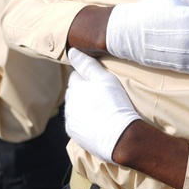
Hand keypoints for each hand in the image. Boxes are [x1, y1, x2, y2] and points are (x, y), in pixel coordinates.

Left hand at [65, 49, 140, 163]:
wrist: (119, 137)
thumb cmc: (115, 104)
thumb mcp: (105, 79)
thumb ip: (87, 64)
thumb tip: (72, 51)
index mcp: (75, 87)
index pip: (76, 76)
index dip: (87, 77)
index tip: (99, 83)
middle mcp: (69, 102)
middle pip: (73, 92)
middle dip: (83, 92)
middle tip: (101, 96)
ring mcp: (70, 118)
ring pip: (73, 107)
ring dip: (82, 106)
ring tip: (100, 110)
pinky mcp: (73, 133)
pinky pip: (75, 122)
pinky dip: (83, 120)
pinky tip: (95, 122)